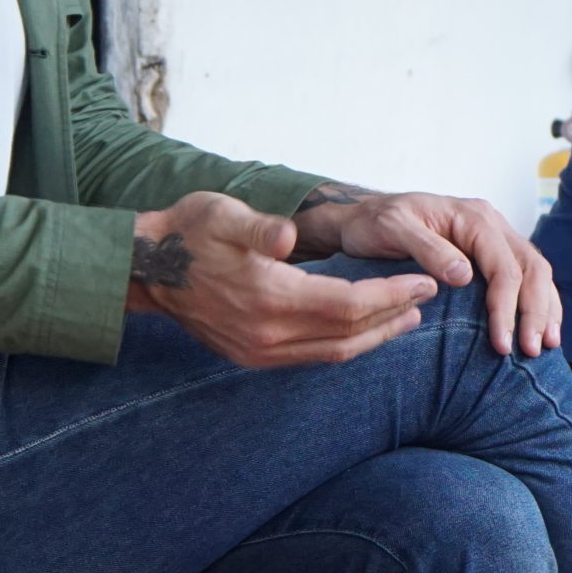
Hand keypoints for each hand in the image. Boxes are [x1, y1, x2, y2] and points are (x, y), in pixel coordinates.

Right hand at [127, 191, 439, 367]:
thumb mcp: (223, 214)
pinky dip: (344, 345)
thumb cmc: (189, 231)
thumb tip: (288, 236)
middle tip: (426, 300)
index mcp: (269, 297)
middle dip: (392, 317)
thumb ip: (260, 226)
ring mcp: (259, 351)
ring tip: (405, 319)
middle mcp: (268, 334)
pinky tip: (360, 331)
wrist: (145, 268)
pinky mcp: (252, 357)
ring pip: (333, 352)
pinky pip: (311, 357)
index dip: (391, 295)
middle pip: (349, 334)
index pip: (350, 305)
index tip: (424, 282)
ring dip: (374, 337)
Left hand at [291, 184, 560, 357]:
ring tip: (545, 344)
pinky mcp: (490, 253)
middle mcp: (491, 223)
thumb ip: (428, 249)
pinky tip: (540, 327)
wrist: (363, 217)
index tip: (502, 344)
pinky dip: (538, 302)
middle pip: (531, 268)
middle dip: (535, 312)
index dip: (507, 307)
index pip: (504, 266)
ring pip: (536, 272)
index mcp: (473, 217)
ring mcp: (494, 237)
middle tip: (531, 350)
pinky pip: (525, 275)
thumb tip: (464, 275)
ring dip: (545, 309)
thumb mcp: (392, 230)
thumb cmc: (374, 224)